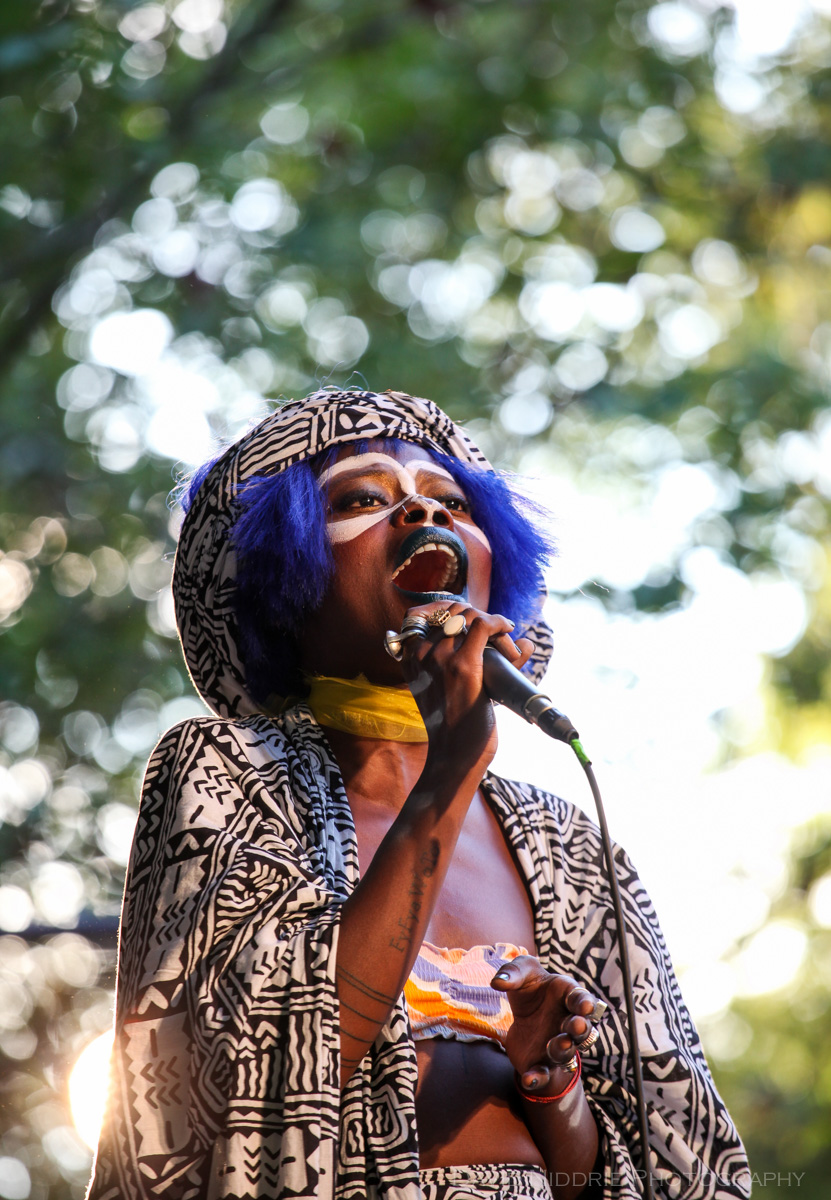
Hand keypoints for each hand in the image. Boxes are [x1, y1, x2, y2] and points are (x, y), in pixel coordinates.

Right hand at [399, 601, 532, 782]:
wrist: (455, 754)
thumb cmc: (456, 725)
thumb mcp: (446, 687)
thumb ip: (462, 661)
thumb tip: (516, 642)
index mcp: (410, 658)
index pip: (423, 613)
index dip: (451, 610)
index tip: (473, 621)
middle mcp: (420, 654)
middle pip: (451, 613)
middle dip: (476, 616)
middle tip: (496, 638)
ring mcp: (439, 658)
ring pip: (469, 617)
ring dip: (492, 625)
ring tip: (505, 646)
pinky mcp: (463, 665)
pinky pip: (482, 625)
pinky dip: (499, 622)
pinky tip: (508, 629)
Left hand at [491, 955, 603, 1094]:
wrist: (527, 1016)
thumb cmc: (532, 988)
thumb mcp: (522, 972)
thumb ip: (512, 972)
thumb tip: (497, 982)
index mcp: (569, 997)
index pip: (581, 999)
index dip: (585, 1003)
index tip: (586, 1005)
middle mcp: (568, 1024)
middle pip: (581, 1030)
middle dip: (580, 1028)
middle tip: (577, 1025)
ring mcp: (558, 1046)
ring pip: (566, 1052)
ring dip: (563, 1049)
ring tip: (558, 1043)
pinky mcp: (542, 1064)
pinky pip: (543, 1075)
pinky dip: (537, 1079)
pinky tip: (528, 1080)